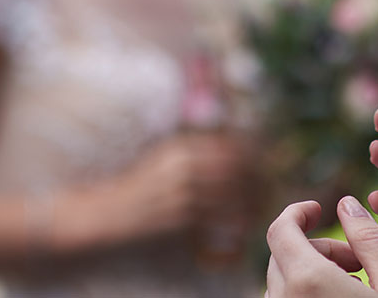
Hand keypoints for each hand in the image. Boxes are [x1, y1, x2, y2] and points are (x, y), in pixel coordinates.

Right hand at [61, 131, 262, 249]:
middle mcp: (186, 167)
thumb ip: (197, 154)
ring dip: (255, 204)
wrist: (103, 219)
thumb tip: (238, 152)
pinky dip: (237, 226)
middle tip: (273, 193)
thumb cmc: (139, 192)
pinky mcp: (181, 221)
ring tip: (261, 212)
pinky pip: (221, 222)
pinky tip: (242, 232)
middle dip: (263, 181)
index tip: (271, 168)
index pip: (236, 146)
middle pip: (242, 169)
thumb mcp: (165, 161)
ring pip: (236, 195)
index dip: (259, 157)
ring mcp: (184, 194)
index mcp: (184, 149)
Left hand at [265, 197, 377, 297]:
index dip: (298, 212)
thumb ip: (370, 239)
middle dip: (320, 248)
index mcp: (307, 282)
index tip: (320, 209)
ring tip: (354, 286)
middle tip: (359, 262)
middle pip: (285, 255)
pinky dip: (307, 294)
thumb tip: (346, 204)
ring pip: (285, 283)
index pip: (280, 230)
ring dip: (313, 274)